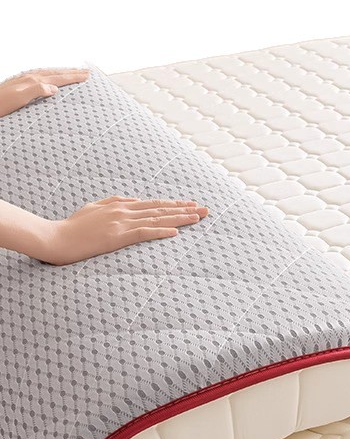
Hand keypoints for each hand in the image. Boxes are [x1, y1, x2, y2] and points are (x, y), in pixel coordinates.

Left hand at [0, 68, 89, 117]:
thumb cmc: (2, 104)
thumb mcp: (19, 98)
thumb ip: (37, 90)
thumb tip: (55, 88)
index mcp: (33, 82)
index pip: (59, 78)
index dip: (74, 76)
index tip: (87, 75)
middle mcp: (30, 79)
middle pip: (56, 73)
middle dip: (72, 71)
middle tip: (86, 71)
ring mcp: (25, 80)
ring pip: (49, 73)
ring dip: (63, 72)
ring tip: (73, 71)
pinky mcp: (21, 84)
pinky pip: (42, 76)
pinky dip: (51, 75)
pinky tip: (51, 76)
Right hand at [37, 196, 208, 264]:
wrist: (54, 238)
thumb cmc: (71, 226)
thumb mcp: (93, 208)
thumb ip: (114, 203)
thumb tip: (133, 200)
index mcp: (119, 205)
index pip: (153, 204)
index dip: (174, 204)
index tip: (191, 204)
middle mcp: (123, 211)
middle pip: (161, 209)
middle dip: (185, 209)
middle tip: (206, 209)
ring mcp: (120, 223)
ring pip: (157, 219)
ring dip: (179, 218)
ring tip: (198, 218)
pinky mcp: (116, 237)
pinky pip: (143, 233)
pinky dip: (161, 232)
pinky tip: (175, 232)